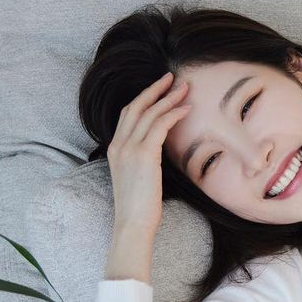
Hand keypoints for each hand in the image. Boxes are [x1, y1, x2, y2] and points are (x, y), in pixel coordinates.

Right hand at [106, 70, 191, 240]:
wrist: (133, 223)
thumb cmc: (139, 206)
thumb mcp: (137, 177)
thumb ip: (143, 160)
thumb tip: (159, 150)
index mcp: (115, 148)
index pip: (128, 114)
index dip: (144, 98)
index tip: (160, 88)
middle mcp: (119, 144)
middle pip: (136, 106)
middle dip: (155, 89)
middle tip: (172, 78)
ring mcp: (129, 148)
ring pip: (149, 113)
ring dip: (168, 98)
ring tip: (185, 88)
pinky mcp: (144, 155)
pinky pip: (160, 125)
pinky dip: (173, 113)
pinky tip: (186, 108)